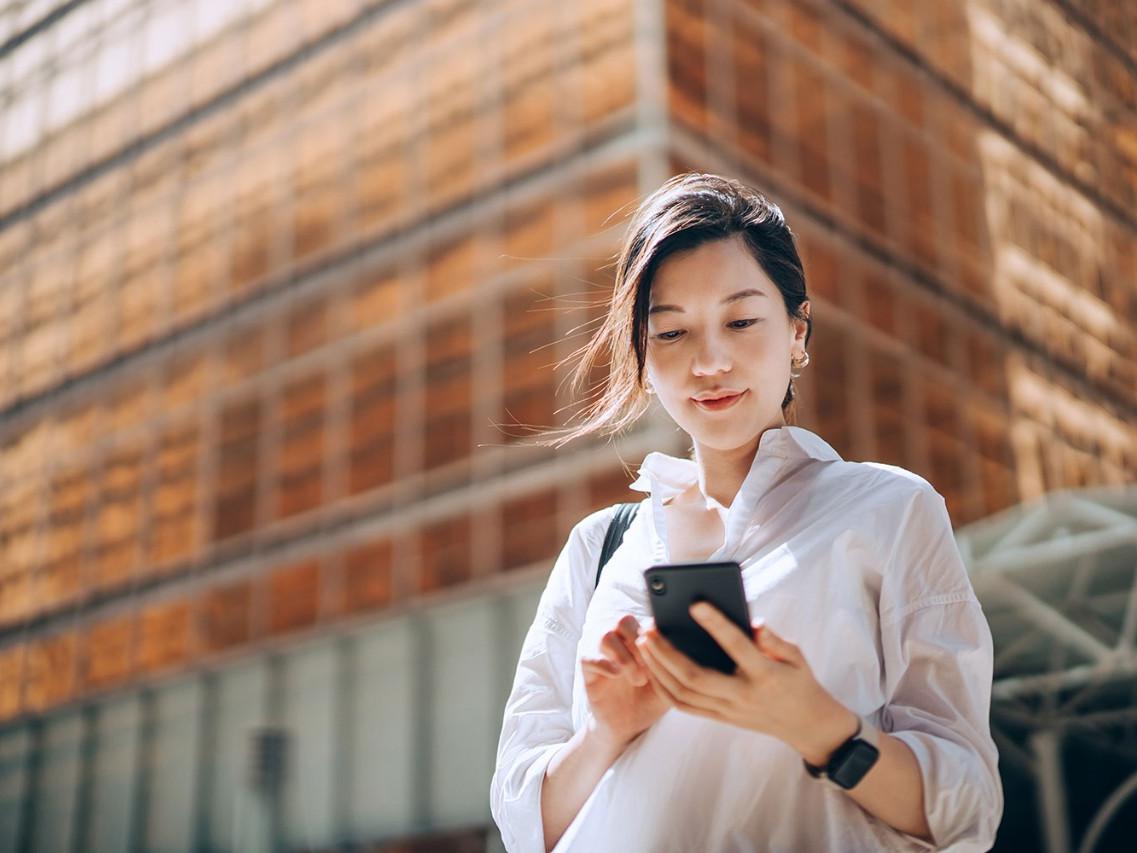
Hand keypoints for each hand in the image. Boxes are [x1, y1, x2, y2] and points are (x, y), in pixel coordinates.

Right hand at [580, 615, 668, 747]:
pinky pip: (589, 657)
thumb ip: (677, 662)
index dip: (656, 634)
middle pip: (624, 621)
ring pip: (606, 636)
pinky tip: (617, 677)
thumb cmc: (650, 701)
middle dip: (640, 644)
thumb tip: (692, 646)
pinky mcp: (588, 669)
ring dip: (625, 658)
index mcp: (639, 639)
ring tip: (638, 679)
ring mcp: (601, 653)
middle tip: (651, 668)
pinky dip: (606, 665)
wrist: (627, 727)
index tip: (667, 654)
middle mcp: (619, 641)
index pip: (645, 620)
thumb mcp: (670, 681)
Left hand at [634, 602, 856, 761]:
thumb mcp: (796, 656)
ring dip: (658, 668)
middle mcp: (742, 695)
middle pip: (695, 676)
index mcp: (764, 675)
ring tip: (643, 643)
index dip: (716, 624)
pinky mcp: (719, 718)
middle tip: (648, 628)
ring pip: (682, 693)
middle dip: (666, 652)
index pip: (736, 647)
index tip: (695, 603)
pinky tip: (651, 667)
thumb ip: (774, 641)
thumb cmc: (799, 681)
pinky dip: (663, 687)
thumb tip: (754, 623)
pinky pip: (683, 706)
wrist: (806, 725)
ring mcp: (728, 710)